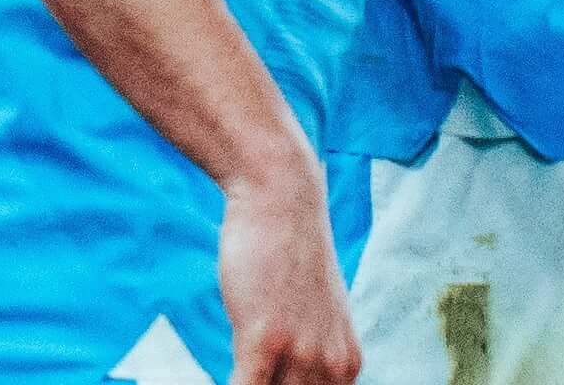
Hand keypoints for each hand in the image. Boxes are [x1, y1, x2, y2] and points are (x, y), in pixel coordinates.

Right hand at [218, 170, 362, 384]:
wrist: (280, 197)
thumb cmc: (285, 251)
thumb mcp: (311, 312)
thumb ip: (307, 350)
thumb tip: (281, 376)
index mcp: (346, 364)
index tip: (267, 382)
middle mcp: (332, 365)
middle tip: (245, 373)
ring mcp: (301, 353)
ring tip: (236, 369)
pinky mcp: (265, 338)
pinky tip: (217, 383)